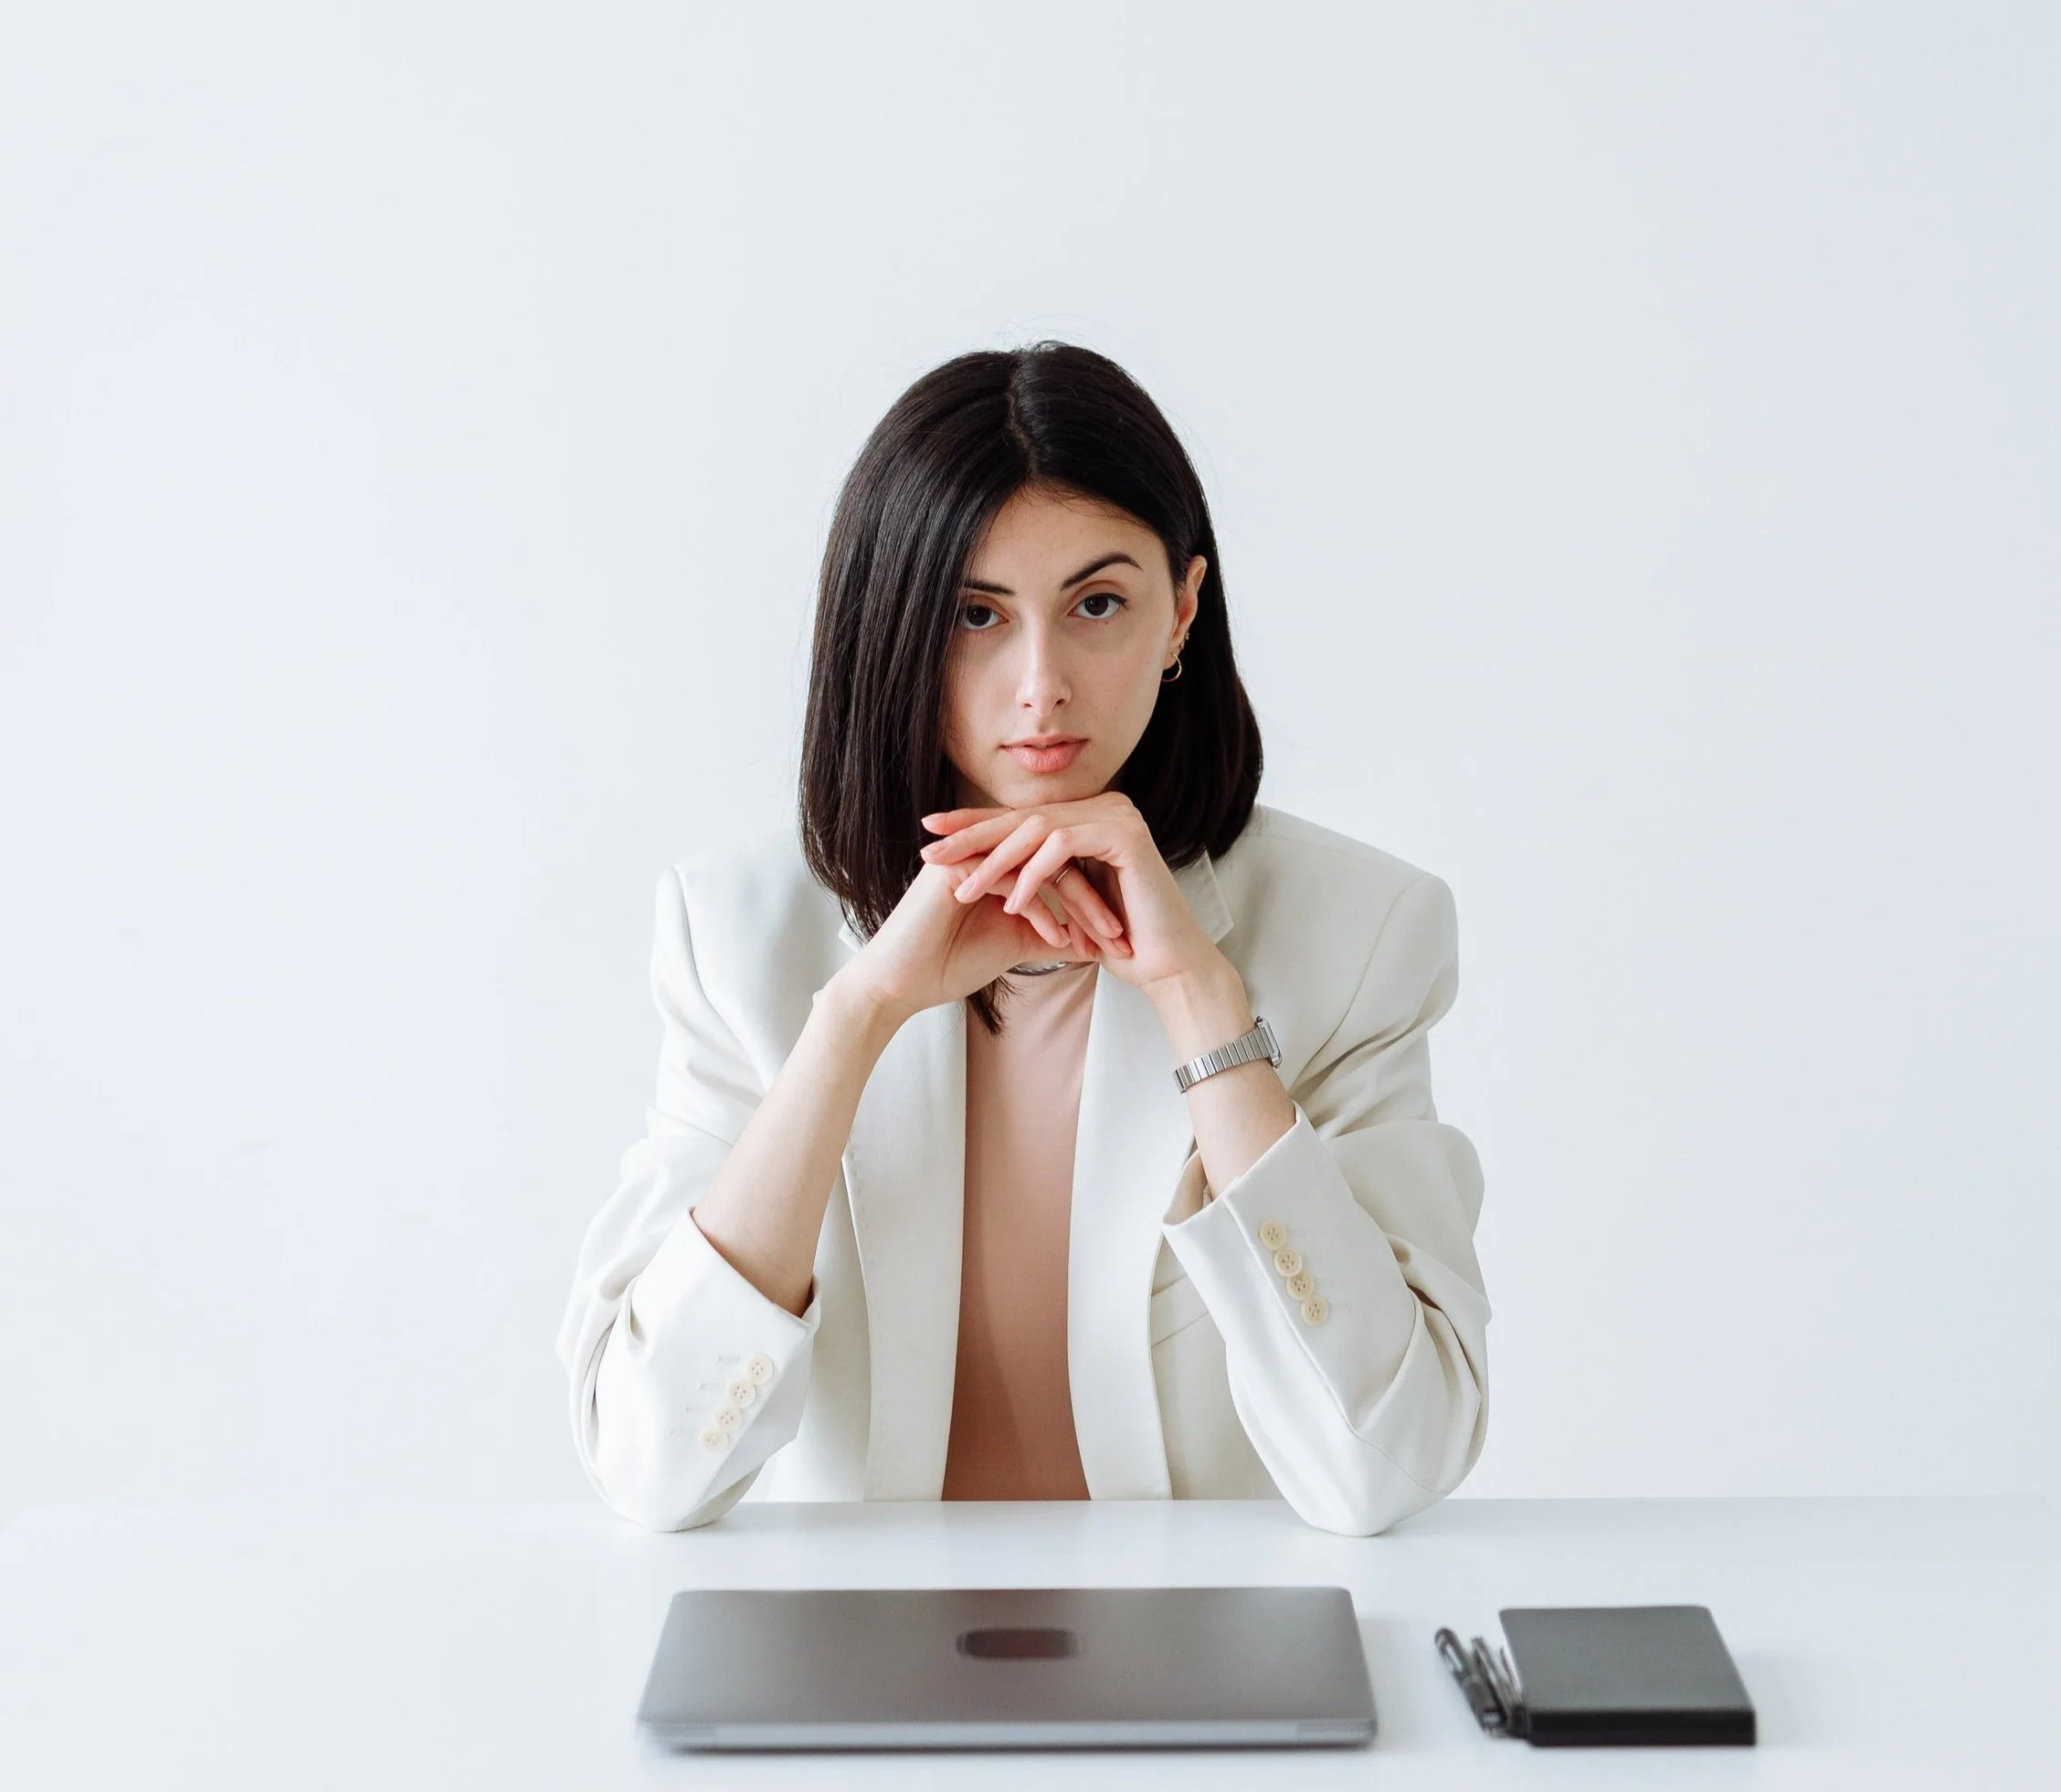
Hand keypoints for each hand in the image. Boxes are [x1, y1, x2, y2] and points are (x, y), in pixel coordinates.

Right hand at [836, 851, 1107, 1026]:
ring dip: (1078, 906)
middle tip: (1122, 935)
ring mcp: (970, 853)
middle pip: (1059, 863)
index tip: (1120, 936)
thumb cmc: (950, 964)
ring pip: (1042, 869)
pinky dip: (1041, 912)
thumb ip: (1052, 933)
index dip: (1094, 900)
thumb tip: (1096, 941)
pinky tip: (1058, 940)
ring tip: (1103, 939)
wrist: (901, 985)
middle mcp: (986, 849)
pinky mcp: (956, 868)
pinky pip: (1014, 883)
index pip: (1061, 868)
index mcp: (1000, 860)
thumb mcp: (1017, 945)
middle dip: (1096, 901)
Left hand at [917, 792, 1223, 994]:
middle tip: (929, 850)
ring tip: (964, 888)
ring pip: (1038, 830)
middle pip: (1024, 817)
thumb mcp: (1064, 900)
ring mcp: (1118, 815)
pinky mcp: (1125, 835)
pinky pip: (1063, 847)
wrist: (1167, 966)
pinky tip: (1013, 902)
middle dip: (972, 834)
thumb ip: (1036, 874)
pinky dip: (1034, 875)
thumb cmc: (1117, 942)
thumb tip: (981, 864)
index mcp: (1090, 816)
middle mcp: (1106, 806)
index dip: (974, 825)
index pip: (1022, 818)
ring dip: (996, 861)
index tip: (931, 836)